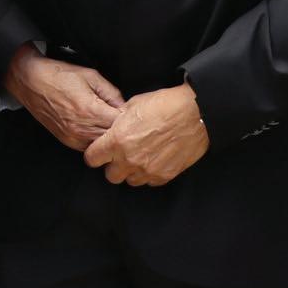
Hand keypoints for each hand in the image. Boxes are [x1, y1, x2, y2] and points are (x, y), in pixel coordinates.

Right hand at [3, 43, 124, 150]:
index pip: (122, 124)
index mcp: (91, 111)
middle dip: (121, 129)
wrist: (29, 80)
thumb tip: (125, 106)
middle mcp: (82, 128)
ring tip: (108, 123)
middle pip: (114, 139)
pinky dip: (95, 139)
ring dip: (108, 137)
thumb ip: (112, 92)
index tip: (132, 113)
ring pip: (103, 146)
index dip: (130, 118)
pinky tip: (95, 127)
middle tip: (124, 119)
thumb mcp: (90, 75)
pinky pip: (89, 147)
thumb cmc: (57, 75)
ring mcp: (73, 137)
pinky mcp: (67, 141)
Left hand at [83, 84, 208, 185]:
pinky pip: (150, 182)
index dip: (94, 154)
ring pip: (131, 181)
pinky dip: (149, 174)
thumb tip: (112, 128)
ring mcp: (148, 170)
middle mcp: (130, 159)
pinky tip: (154, 160)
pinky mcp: (166, 176)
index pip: (92, 159)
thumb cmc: (163, 105)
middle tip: (119, 155)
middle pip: (111, 176)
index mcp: (117, 141)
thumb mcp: (131, 106)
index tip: (99, 151)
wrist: (195, 114)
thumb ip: (117, 123)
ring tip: (139, 157)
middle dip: (112, 166)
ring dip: (131, 171)